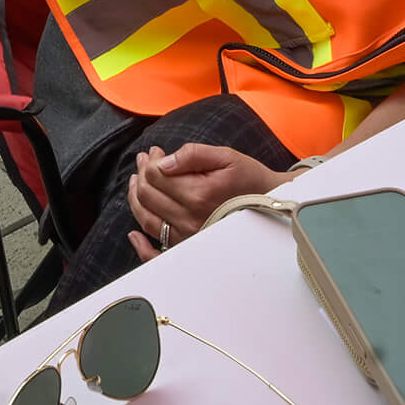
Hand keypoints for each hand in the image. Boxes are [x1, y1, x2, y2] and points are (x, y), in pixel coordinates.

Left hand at [124, 143, 295, 261]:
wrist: (270, 204)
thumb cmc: (250, 179)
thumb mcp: (226, 156)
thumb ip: (192, 155)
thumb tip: (163, 162)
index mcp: (198, 194)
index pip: (156, 176)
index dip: (150, 161)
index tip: (154, 152)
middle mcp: (190, 218)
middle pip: (148, 195)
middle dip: (142, 174)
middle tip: (145, 161)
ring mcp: (188, 236)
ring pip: (147, 219)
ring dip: (136, 198)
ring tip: (137, 182)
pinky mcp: (190, 247)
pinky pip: (159, 252)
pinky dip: (142, 246)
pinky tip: (134, 235)